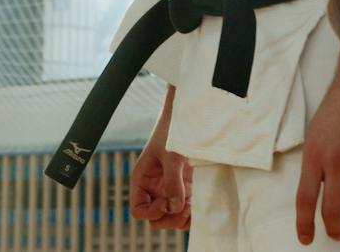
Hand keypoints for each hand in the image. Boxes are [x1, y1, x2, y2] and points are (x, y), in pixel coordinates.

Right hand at [130, 101, 192, 231]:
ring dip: (182, 219)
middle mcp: (155, 190)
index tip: (166, 202)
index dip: (151, 212)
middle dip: (169, 219)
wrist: (191, 121)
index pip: (138, 210)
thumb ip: (172, 181)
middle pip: (156, 219)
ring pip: (173, 219)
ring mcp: (171, 192)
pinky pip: (187, 213)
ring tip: (193, 206)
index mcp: (143, 180)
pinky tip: (200, 207)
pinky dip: (193, 215)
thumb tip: (174, 208)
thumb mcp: (171, 155)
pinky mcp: (187, 191)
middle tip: (185, 207)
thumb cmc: (173, 133)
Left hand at [294, 63, 339, 243]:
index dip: (304, 224)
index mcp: (313, 155)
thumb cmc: (338, 108)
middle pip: (331, 209)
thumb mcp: (315, 133)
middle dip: (334, 229)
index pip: (305, 199)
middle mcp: (335, 162)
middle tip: (338, 235)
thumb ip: (316, 162)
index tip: (306, 239)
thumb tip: (316, 191)